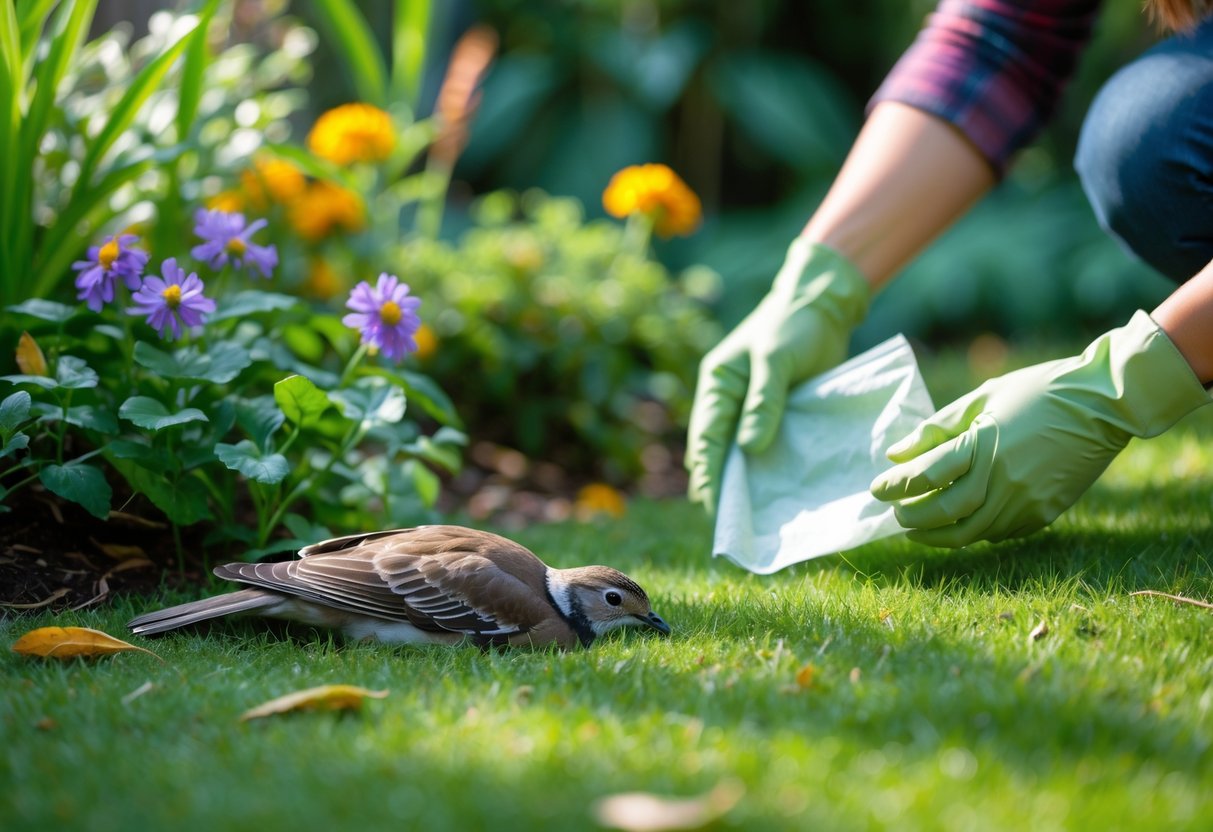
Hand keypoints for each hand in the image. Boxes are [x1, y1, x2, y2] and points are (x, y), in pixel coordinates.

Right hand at [686, 239, 868, 511]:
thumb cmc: (793, 327)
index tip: (710, 504)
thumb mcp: (776, 360)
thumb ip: (764, 402)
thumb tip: (750, 449)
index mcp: (718, 384)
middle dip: (721, 485)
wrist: (823, 307)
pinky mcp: (777, 414)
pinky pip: (767, 447)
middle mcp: (729, 400)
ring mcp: (752, 409)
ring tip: (749, 519)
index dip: (707, 472)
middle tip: (727, 525)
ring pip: (740, 453)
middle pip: (718, 451)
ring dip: (744, 482)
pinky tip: (775, 495)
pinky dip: (767, 470)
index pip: (706, 436)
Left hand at [870, 311, 1209, 546]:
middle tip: (894, 513)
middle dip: (911, 517)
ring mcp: (1025, 501)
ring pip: (969, 533)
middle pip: (943, 513)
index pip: (926, 475)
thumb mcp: (982, 400)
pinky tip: (956, 523)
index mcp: (983, 444)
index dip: (896, 485)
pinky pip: (997, 533)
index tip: (876, 489)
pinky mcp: (1043, 514)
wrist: (1104, 405)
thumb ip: (937, 429)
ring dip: (936, 534)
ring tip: (916, 526)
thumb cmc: (1037, 392)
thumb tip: (896, 454)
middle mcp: (1002, 479)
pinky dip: (970, 531)